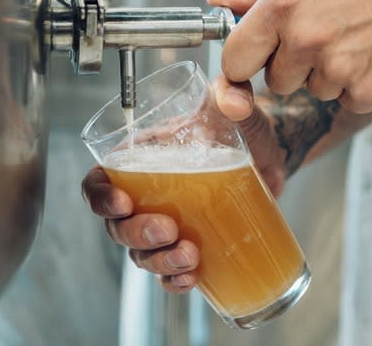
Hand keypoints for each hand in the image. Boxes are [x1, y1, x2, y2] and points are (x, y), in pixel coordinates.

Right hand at [81, 77, 286, 291]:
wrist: (272, 154)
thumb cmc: (241, 127)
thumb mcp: (232, 106)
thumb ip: (231, 91)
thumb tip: (234, 100)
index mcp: (140, 160)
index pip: (99, 182)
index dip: (100, 196)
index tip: (122, 202)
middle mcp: (145, 195)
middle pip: (117, 225)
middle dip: (135, 234)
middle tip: (166, 229)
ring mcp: (166, 224)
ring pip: (141, 254)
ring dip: (158, 261)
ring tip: (189, 255)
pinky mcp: (189, 244)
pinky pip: (170, 272)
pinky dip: (175, 281)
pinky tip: (192, 277)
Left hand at [207, 0, 371, 113]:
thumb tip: (220, 2)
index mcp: (284, 6)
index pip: (235, 60)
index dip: (244, 63)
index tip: (255, 60)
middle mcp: (307, 39)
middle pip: (275, 82)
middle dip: (293, 67)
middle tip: (326, 36)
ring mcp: (338, 70)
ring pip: (312, 92)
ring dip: (329, 75)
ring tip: (357, 40)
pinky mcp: (368, 93)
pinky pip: (345, 102)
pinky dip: (358, 86)